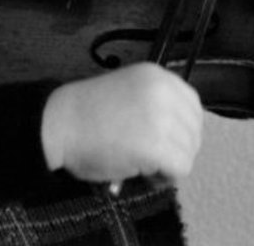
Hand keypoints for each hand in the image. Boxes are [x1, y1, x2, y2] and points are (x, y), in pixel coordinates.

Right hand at [41, 63, 203, 183]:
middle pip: (194, 131)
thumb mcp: (131, 92)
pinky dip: (164, 178)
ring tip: (143, 165)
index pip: (193, 106)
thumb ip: (158, 102)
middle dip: (177, 149)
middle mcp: (164, 91)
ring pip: (189, 152)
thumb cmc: (87, 114)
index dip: (182, 129)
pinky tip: (143, 174)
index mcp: (158, 76)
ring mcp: (162, 117)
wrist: (59, 123)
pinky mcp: (155, 145)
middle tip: (151, 157)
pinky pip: (179, 169)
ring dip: (169, 164)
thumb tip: (181, 130)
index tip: (164, 141)